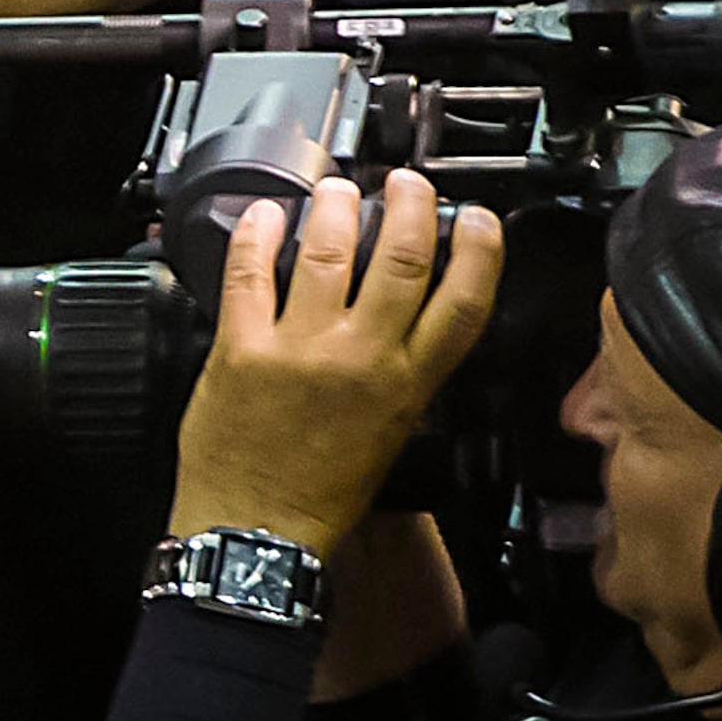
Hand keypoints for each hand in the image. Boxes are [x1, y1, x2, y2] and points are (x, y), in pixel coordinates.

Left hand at [169, 170, 500, 554]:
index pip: (464, 303)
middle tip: (403, 184)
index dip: (479, 249)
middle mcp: (361, 360)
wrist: (257, 535)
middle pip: (401, 258)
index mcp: (408, 386)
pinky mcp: (242, 349)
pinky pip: (249, 272)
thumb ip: (403, 376)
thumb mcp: (391, 436)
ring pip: (327, 251)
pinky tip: (266, 214)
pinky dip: (258, 232)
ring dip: (334, 207)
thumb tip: (408, 321)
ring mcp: (300, 350)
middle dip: (407, 205)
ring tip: (335, 191)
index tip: (476, 218)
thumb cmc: (320, 495)